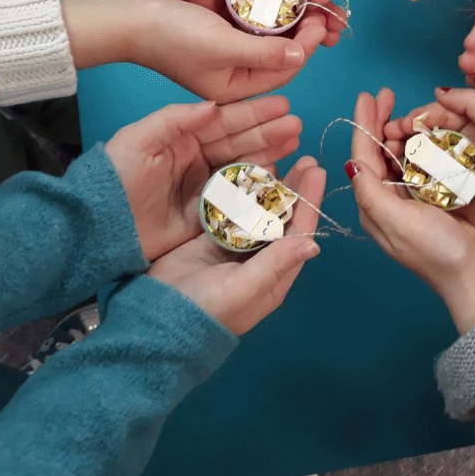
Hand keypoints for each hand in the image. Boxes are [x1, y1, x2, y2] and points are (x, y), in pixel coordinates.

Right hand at [63, 0, 330, 101]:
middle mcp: (236, 77)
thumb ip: (263, 52)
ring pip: (272, 44)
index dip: (306, 46)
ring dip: (291, 26)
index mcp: (237, 88)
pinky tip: (282, 1)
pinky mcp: (221, 40)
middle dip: (303, 36)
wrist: (132, 18)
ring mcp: (228, 59)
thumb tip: (301, 54)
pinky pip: (256, 32)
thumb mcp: (222, 45)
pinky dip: (272, 19)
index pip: (284, 70)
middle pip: (282, 58)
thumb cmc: (172, 35)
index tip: (319, 21)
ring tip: (307, 3)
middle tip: (320, 9)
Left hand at [73, 0, 346, 42]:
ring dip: (301, 35)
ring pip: (281, 24)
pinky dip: (272, 42)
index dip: (325, 0)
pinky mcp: (230, 17)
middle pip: (300, 7)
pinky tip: (289, 50)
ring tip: (319, 45)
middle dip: (319, 21)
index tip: (334, 13)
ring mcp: (249, 2)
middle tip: (332, 35)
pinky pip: (255, 33)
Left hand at [104, 97, 302, 260]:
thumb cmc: (113, 178)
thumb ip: (175, 119)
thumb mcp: (138, 140)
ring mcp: (204, 186)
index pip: (224, 121)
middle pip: (240, 142)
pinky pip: (238, 198)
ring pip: (244, 167)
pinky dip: (259, 188)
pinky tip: (280, 176)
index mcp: (182, 137)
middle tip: (297, 125)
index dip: (253, 113)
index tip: (282, 104)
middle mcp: (197, 159)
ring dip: (270, 155)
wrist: (98, 226)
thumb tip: (213, 105)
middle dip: (269, 133)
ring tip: (295, 144)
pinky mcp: (206, 214)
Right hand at [147, 156, 324, 334]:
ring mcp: (235, 246)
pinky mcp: (211, 236)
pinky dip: (240, 190)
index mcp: (274, 274)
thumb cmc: (207, 311)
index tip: (317, 172)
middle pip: (282, 218)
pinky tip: (246, 171)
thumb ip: (276, 264)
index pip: (298, 233)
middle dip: (295, 190)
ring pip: (258, 210)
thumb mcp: (244, 290)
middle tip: (305, 159)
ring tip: (280, 158)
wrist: (157, 317)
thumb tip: (313, 245)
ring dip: (269, 187)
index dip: (308, 202)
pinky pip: (231, 209)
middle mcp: (260, 258)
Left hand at [347, 88, 474, 333]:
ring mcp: (406, 201)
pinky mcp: (428, 201)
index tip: (367, 95)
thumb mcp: (398, 222)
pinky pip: (415, 166)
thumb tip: (350, 163)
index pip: (362, 157)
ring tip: (402, 107)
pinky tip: (421, 131)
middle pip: (375, 153)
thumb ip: (373, 193)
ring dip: (397, 130)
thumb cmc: (436, 252)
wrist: (473, 277)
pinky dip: (415, 145)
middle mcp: (385, 202)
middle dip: (378, 122)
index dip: (364, 124)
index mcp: (373, 206)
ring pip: (395, 157)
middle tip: (385, 93)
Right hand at [382, 87, 474, 258]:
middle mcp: (462, 145)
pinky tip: (396, 169)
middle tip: (388, 136)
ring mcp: (453, 169)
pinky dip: (408, 171)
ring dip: (403, 150)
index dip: (420, 116)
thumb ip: (472, 101)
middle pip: (426, 133)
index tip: (404, 123)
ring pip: (420, 153)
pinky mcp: (447, 191)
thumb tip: (439, 92)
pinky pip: (422, 177)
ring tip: (389, 151)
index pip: (441, 114)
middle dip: (405, 131)